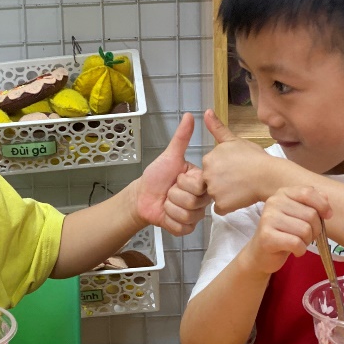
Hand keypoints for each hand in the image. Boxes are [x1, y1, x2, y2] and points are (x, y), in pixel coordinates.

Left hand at [135, 113, 210, 235]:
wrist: (142, 196)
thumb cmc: (156, 176)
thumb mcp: (170, 156)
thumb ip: (181, 138)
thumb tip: (189, 115)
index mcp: (201, 182)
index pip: (199, 186)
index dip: (183, 183)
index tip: (177, 179)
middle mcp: (202, 199)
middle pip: (193, 202)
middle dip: (174, 196)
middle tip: (169, 191)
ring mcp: (195, 215)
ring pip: (187, 215)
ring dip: (170, 207)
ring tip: (167, 202)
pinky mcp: (186, 228)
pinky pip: (183, 227)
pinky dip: (170, 220)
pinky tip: (166, 214)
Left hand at [202, 110, 275, 214]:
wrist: (269, 175)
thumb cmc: (255, 157)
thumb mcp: (235, 140)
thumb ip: (217, 128)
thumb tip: (206, 111)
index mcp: (209, 158)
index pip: (210, 167)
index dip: (223, 169)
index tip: (236, 168)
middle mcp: (206, 174)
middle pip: (209, 182)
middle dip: (222, 182)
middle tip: (239, 178)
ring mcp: (213, 191)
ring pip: (215, 195)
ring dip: (225, 194)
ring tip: (241, 187)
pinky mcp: (221, 204)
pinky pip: (220, 208)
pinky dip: (229, 206)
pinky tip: (240, 197)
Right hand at [240, 186, 331, 274]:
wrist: (261, 253)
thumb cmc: (284, 233)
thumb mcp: (299, 214)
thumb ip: (313, 203)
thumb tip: (326, 200)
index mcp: (283, 193)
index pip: (308, 192)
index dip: (323, 206)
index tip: (327, 216)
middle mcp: (273, 202)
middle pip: (311, 214)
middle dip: (315, 229)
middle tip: (306, 236)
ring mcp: (268, 218)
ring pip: (305, 230)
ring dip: (307, 241)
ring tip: (298, 243)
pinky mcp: (267, 236)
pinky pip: (296, 243)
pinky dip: (300, 250)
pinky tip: (294, 250)